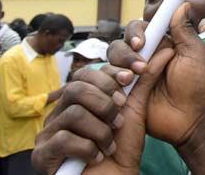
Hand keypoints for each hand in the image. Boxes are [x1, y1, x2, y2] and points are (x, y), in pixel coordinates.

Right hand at [32, 37, 173, 173]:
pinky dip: (89, 148)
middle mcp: (60, 112)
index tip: (134, 76)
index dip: (111, 73)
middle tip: (120, 119)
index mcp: (79, 99)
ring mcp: (47, 132)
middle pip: (77, 87)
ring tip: (110, 142)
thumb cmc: (123, 147)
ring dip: (101, 129)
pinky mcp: (41, 154)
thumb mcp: (136, 108)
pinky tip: (97, 156)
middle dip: (106, 102)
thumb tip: (163, 49)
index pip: (88, 72)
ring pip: (74, 112)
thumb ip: (145, 79)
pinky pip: (64, 139)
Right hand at [109, 5, 204, 145]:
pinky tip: (124, 89)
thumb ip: (183, 30)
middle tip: (141, 65)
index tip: (141, 42)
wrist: (195, 118)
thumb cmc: (201, 85)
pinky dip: (111, 81)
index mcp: (162, 46)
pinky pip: (106, 82)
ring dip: (119, 66)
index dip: (136, 32)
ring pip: (111, 61)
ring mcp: (132, 76)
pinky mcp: (124, 94)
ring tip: (133, 78)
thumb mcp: (195, 53)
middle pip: (121, 43)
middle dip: (126, 51)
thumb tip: (183, 4)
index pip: (140, 29)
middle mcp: (144, 58)